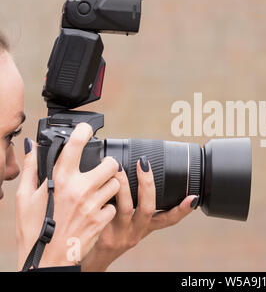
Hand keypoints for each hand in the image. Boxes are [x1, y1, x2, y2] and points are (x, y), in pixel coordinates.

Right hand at [16, 123, 120, 269]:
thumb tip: (32, 146)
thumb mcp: (25, 198)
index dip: (83, 132)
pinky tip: (95, 212)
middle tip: (100, 171)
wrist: (46, 261)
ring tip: (96, 193)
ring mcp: (93, 205)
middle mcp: (79, 190)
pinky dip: (108, 207)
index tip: (87, 128)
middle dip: (108, 166)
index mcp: (59, 181)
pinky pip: (115, 206)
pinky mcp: (102, 220)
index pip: (74, 147)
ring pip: (116, 184)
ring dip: (110, 187)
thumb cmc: (34, 230)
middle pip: (110, 164)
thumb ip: (32, 169)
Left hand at [81, 156, 197, 271]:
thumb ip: (132, 203)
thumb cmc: (107, 235)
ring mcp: (118, 233)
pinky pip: (102, 211)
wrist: (87, 258)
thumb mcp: (127, 223)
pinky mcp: (100, 233)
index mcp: (144, 228)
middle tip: (144, 164)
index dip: (182, 209)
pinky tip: (95, 182)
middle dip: (148, 184)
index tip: (193, 197)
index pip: (168, 219)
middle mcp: (135, 232)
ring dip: (123, 185)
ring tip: (117, 166)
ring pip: (124, 208)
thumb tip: (135, 170)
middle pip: (148, 209)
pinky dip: (100, 195)